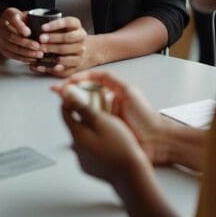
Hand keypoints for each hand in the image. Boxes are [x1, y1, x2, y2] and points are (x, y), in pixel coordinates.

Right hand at [0, 8, 42, 62]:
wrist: (11, 27)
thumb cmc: (23, 20)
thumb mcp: (27, 15)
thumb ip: (33, 18)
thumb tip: (45, 26)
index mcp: (8, 14)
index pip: (12, 19)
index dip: (20, 27)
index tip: (29, 33)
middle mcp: (1, 26)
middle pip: (11, 36)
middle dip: (26, 43)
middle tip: (38, 46)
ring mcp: (0, 39)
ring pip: (13, 47)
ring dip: (27, 52)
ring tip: (39, 54)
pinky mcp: (3, 49)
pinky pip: (13, 55)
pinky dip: (24, 58)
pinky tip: (34, 58)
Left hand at [30, 16, 91, 76]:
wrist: (84, 51)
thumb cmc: (66, 36)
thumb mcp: (62, 28)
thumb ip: (51, 26)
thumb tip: (31, 23)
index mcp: (76, 26)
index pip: (68, 22)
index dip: (55, 25)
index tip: (43, 27)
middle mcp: (81, 38)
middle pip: (67, 38)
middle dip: (52, 39)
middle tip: (40, 39)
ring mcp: (80, 52)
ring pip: (66, 52)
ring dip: (52, 51)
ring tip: (40, 51)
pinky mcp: (76, 65)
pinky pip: (64, 67)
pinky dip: (51, 67)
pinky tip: (41, 65)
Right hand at [53, 71, 171, 164]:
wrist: (157, 142)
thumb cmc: (146, 117)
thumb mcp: (128, 92)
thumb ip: (111, 81)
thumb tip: (90, 74)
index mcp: (114, 92)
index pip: (91, 80)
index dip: (77, 79)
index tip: (66, 81)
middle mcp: (108, 104)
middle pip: (85, 94)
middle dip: (71, 92)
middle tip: (58, 93)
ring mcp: (106, 118)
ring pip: (85, 109)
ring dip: (74, 106)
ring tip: (63, 105)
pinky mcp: (105, 131)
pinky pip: (89, 125)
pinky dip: (80, 122)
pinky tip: (73, 120)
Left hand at [60, 89, 149, 185]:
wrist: (131, 175)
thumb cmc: (120, 147)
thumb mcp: (102, 121)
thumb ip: (83, 109)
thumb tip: (68, 97)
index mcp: (77, 135)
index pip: (65, 113)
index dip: (69, 102)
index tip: (77, 96)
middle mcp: (76, 149)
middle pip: (75, 127)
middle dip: (83, 118)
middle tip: (99, 113)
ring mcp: (83, 161)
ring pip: (83, 140)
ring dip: (90, 133)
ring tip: (108, 131)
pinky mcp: (90, 169)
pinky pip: (89, 152)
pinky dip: (96, 146)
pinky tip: (109, 146)